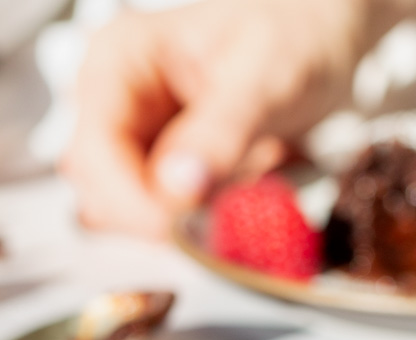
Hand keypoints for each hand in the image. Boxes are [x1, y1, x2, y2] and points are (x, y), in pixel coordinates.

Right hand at [64, 0, 415, 237]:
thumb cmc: (294, 36)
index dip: (130, 200)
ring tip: (239, 182)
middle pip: (101, 192)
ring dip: (179, 221)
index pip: (95, 152)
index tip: (177, 228)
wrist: (320, 40)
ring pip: (128, 215)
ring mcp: (134, 144)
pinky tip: (233, 191)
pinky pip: (160, 221)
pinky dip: (195, 223)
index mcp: (118, 63)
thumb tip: (178, 187)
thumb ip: (220, 133)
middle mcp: (115, 104)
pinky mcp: (158, 176)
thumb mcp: (264, 79)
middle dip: (157, 214)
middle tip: (223, 208)